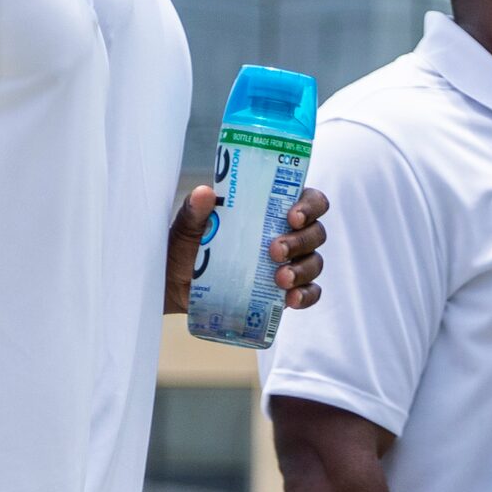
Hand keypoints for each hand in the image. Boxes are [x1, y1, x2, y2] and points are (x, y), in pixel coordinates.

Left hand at [164, 185, 330, 315]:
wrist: (176, 286)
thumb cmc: (186, 248)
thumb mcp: (187, 228)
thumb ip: (195, 211)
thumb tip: (204, 192)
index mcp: (271, 210)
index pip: (307, 200)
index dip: (310, 205)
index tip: (292, 216)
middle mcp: (287, 234)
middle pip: (315, 232)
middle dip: (301, 241)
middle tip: (275, 250)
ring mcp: (290, 264)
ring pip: (314, 262)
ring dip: (303, 269)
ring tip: (280, 279)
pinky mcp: (285, 291)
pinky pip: (309, 293)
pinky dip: (306, 296)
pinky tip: (292, 300)